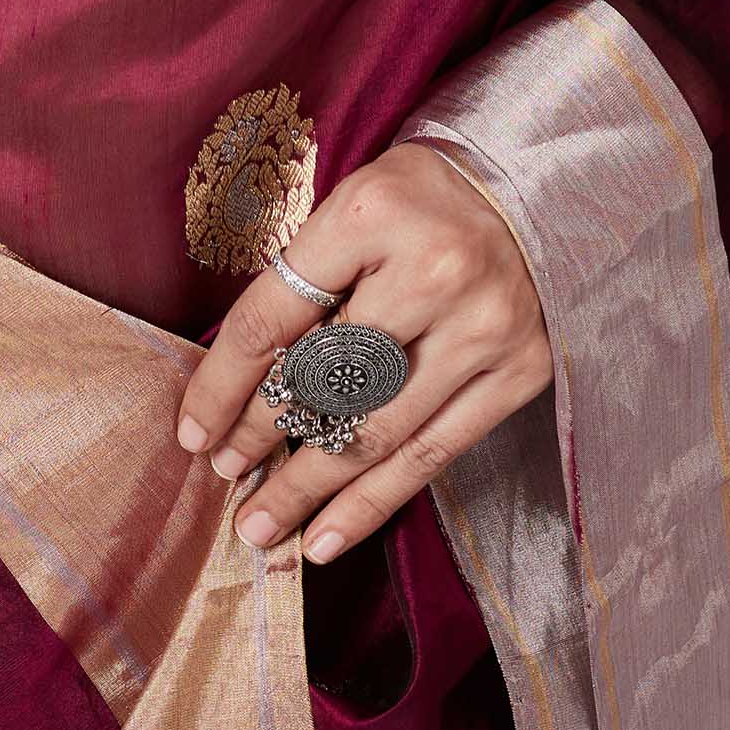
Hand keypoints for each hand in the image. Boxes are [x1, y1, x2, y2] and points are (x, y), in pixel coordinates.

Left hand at [174, 141, 552, 564]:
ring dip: (308, 489)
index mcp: (372, 213)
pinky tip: (326, 536)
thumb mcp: (352, 202)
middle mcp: (431, 270)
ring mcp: (481, 328)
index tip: (193, 432)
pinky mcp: (519, 373)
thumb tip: (237, 383)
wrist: (536, 193)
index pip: (276, 315)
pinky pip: (432, 455)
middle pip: (324, 381)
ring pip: (374, 433)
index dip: (223, 384)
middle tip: (224, 482)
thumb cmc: (422, 199)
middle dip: (262, 440)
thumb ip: (303, 277)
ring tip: (261, 527)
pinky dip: (373, 503)